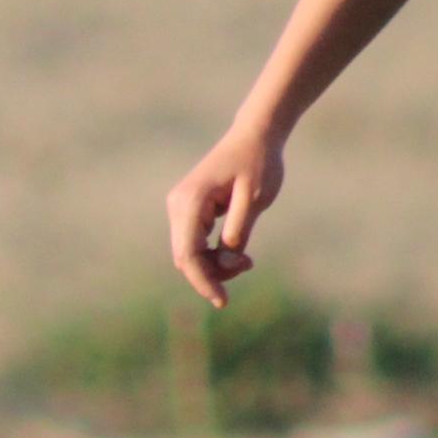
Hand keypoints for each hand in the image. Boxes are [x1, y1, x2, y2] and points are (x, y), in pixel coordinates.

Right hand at [163, 123, 285, 309]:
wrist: (254, 136)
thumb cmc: (258, 163)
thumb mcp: (255, 200)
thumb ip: (238, 233)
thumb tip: (225, 263)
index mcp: (191, 201)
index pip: (188, 254)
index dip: (204, 282)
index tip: (222, 301)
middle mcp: (178, 205)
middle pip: (185, 257)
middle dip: (212, 273)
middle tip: (249, 264)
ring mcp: (181, 207)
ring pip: (189, 253)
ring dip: (214, 264)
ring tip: (247, 258)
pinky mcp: (189, 210)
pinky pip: (195, 243)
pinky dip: (213, 254)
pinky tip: (237, 251)